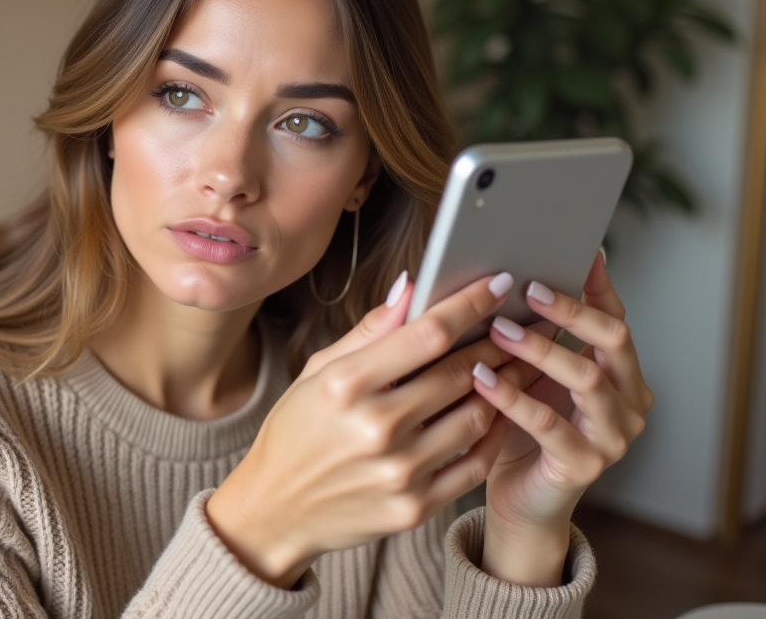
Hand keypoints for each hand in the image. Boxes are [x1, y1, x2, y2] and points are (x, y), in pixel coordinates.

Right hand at [206, 271, 516, 588]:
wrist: (276, 510)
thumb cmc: (295, 432)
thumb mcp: (317, 372)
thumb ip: (368, 331)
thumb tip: (411, 287)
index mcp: (346, 384)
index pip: (427, 334)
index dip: (469, 304)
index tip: (498, 283)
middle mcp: (375, 427)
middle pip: (459, 372)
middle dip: (495, 343)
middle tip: (518, 326)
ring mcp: (398, 471)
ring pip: (476, 416)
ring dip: (502, 387)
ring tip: (514, 365)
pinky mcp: (415, 507)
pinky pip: (475, 464)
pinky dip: (493, 434)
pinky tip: (497, 414)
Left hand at [471, 251, 653, 585]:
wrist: (517, 501)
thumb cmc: (519, 429)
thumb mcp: (527, 374)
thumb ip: (527, 333)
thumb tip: (502, 276)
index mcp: (621, 373)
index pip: (616, 317)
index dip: (597, 284)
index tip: (576, 251)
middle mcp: (629, 401)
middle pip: (614, 339)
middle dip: (571, 309)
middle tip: (527, 288)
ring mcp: (613, 436)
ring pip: (586, 378)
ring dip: (540, 349)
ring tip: (497, 330)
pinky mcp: (584, 465)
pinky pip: (549, 424)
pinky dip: (513, 398)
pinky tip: (481, 378)